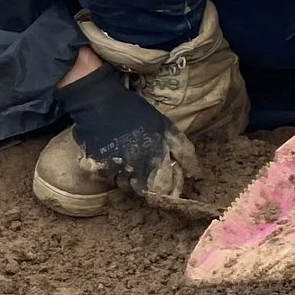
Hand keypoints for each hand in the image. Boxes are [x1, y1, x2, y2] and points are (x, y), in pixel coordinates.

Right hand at [57, 67, 198, 197]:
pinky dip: (114, 174)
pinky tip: (116, 161)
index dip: (169, 191)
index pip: (166, 189)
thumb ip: (184, 151)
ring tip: (134, 167)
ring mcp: (117, 170)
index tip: (170, 187)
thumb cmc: (137, 113)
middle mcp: (137, 169)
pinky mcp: (98, 169)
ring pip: (127, 188)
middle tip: (152, 176)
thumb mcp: (166, 127)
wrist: (100, 102)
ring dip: (132, 182)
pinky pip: (110, 180)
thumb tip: (196, 174)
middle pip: (146, 192)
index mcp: (156, 159)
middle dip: (151, 188)